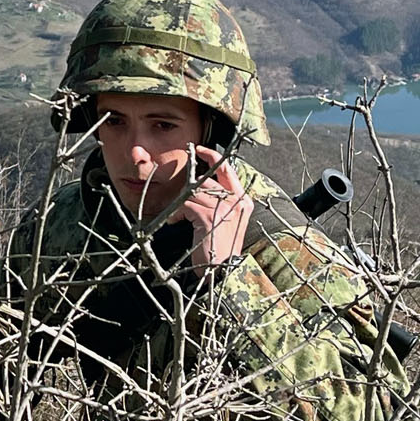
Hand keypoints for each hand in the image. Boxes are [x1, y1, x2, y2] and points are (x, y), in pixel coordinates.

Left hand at [178, 147, 252, 270]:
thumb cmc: (222, 248)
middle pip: (208, 180)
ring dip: (181, 204)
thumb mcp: (227, 221)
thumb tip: (202, 185)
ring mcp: (224, 208)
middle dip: (190, 187)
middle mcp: (237, 202)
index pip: (228, 171)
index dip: (213, 157)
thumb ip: (221, 202)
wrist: (224, 271)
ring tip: (178, 217)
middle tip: (181, 196)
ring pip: (195, 192)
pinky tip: (176, 222)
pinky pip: (186, 204)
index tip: (199, 150)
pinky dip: (177, 213)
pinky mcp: (209, 216)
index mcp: (243, 201)